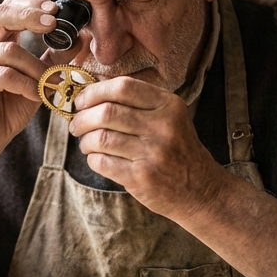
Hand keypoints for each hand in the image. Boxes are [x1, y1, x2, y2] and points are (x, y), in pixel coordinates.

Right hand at [0, 0, 67, 161]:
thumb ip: (51, 57)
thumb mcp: (35, 79)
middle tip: (54, 22)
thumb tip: (80, 38)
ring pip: (9, 51)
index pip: (7, 9)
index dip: (30, 5)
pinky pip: (4, 75)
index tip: (55, 8)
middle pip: (0, 16)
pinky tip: (37, 95)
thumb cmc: (6, 109)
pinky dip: (26, 84)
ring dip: (37, 67)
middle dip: (29, 16)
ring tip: (53, 82)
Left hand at [69, 76, 226, 218]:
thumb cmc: (176, 149)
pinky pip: (102, 162)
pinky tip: (97, 158)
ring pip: (100, 138)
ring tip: (86, 144)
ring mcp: (153, 153)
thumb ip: (136, 103)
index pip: (122, 87)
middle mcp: (163, 126)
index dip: (94, 92)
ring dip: (85, 141)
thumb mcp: (168, 117)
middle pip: (107, 112)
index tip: (81, 101)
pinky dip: (92, 159)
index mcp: (168, 105)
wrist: (200, 189)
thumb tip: (90, 92)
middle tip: (76, 125)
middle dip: (82, 118)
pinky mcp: (142, 177)